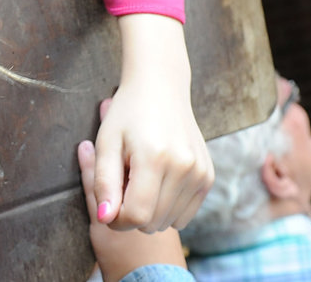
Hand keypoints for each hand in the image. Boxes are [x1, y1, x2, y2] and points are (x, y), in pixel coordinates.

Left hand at [88, 14, 212, 232]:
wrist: (161, 88)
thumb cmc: (127, 115)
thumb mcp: (106, 144)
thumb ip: (102, 183)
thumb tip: (104, 219)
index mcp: (155, 157)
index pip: (136, 216)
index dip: (116, 219)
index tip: (108, 202)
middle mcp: (184, 167)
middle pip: (152, 223)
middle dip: (131, 215)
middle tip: (123, 186)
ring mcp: (200, 172)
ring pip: (168, 222)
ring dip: (149, 211)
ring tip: (140, 181)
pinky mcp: (208, 177)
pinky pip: (184, 215)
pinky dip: (167, 208)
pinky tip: (157, 184)